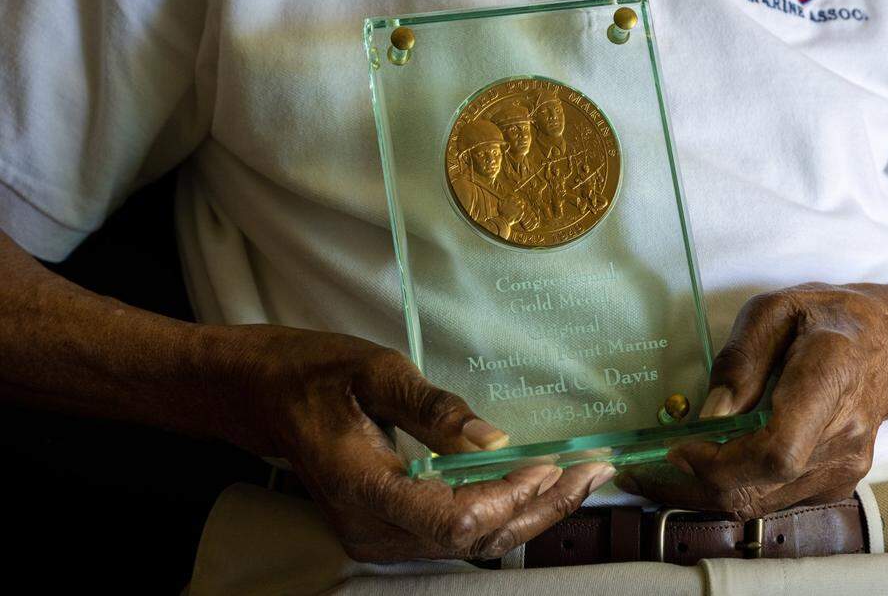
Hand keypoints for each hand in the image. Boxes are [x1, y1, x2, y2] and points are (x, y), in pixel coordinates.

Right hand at [209, 325, 614, 561]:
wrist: (264, 396)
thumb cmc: (316, 373)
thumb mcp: (376, 372)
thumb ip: (435, 410)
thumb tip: (499, 442)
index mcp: (364, 489)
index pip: (453, 521)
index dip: (509, 498)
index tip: (553, 462)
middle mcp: (372, 529)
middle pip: (473, 541)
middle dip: (541, 507)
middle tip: (595, 470)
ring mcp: (377, 537)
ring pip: (470, 544)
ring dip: (530, 512)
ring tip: (583, 476)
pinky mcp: (387, 531)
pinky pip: (455, 535)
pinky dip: (503, 511)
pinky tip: (537, 485)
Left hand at [615, 283, 887, 517]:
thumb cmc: (826, 320)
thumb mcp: (776, 310)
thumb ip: (741, 359)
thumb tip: (711, 415)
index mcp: (829, 377)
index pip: (777, 450)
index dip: (721, 462)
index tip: (678, 446)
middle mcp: (843, 434)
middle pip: (760, 486)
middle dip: (691, 484)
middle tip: (639, 470)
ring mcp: (844, 467)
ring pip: (760, 501)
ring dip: (702, 490)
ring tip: (659, 468)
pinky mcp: (836, 483)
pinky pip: (772, 499)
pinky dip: (730, 489)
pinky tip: (703, 466)